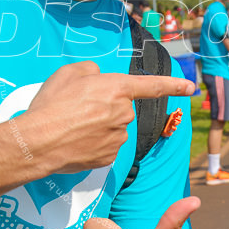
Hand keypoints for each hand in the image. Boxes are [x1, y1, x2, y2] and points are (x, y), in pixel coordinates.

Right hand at [26, 61, 193, 173]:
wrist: (38, 142)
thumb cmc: (51, 106)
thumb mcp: (68, 73)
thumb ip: (91, 71)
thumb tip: (99, 78)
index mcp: (117, 88)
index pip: (152, 85)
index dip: (173, 85)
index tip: (190, 87)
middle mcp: (124, 113)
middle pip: (121, 108)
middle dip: (104, 108)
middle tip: (76, 110)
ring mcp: (118, 138)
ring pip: (114, 128)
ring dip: (98, 127)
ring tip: (71, 127)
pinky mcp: (109, 158)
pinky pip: (106, 146)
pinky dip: (94, 144)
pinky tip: (76, 142)